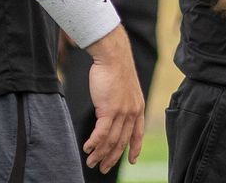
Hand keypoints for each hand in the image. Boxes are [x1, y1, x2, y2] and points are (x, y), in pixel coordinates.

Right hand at [83, 27, 145, 173]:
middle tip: (102, 168)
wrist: (113, 57)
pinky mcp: (109, 110)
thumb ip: (122, 103)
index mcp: (138, 108)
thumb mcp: (125, 89)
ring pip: (110, 140)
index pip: (138, 134)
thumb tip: (112, 113)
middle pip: (121, 142)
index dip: (135, 149)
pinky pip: (101, 133)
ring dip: (100, 153)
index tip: (132, 161)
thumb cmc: (115, 70)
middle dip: (111, 158)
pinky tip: (87, 148)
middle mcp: (132, 113)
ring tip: (91, 162)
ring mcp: (121, 112)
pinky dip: (94, 143)